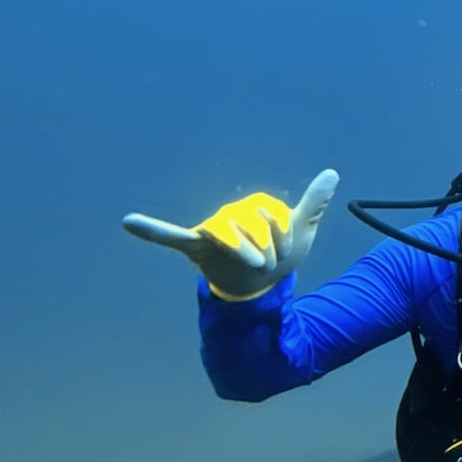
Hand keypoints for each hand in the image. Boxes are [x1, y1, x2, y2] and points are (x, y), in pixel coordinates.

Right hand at [123, 169, 339, 299]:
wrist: (259, 288)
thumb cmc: (278, 255)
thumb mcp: (301, 231)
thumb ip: (313, 202)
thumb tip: (332, 173)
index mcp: (252, 209)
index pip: (266, 214)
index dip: (279, 235)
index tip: (286, 253)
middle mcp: (230, 216)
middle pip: (245, 225)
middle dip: (263, 248)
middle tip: (268, 265)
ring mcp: (212, 232)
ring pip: (224, 235)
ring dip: (242, 251)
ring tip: (255, 265)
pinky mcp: (195, 247)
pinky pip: (169, 236)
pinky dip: (150, 230)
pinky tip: (129, 222)